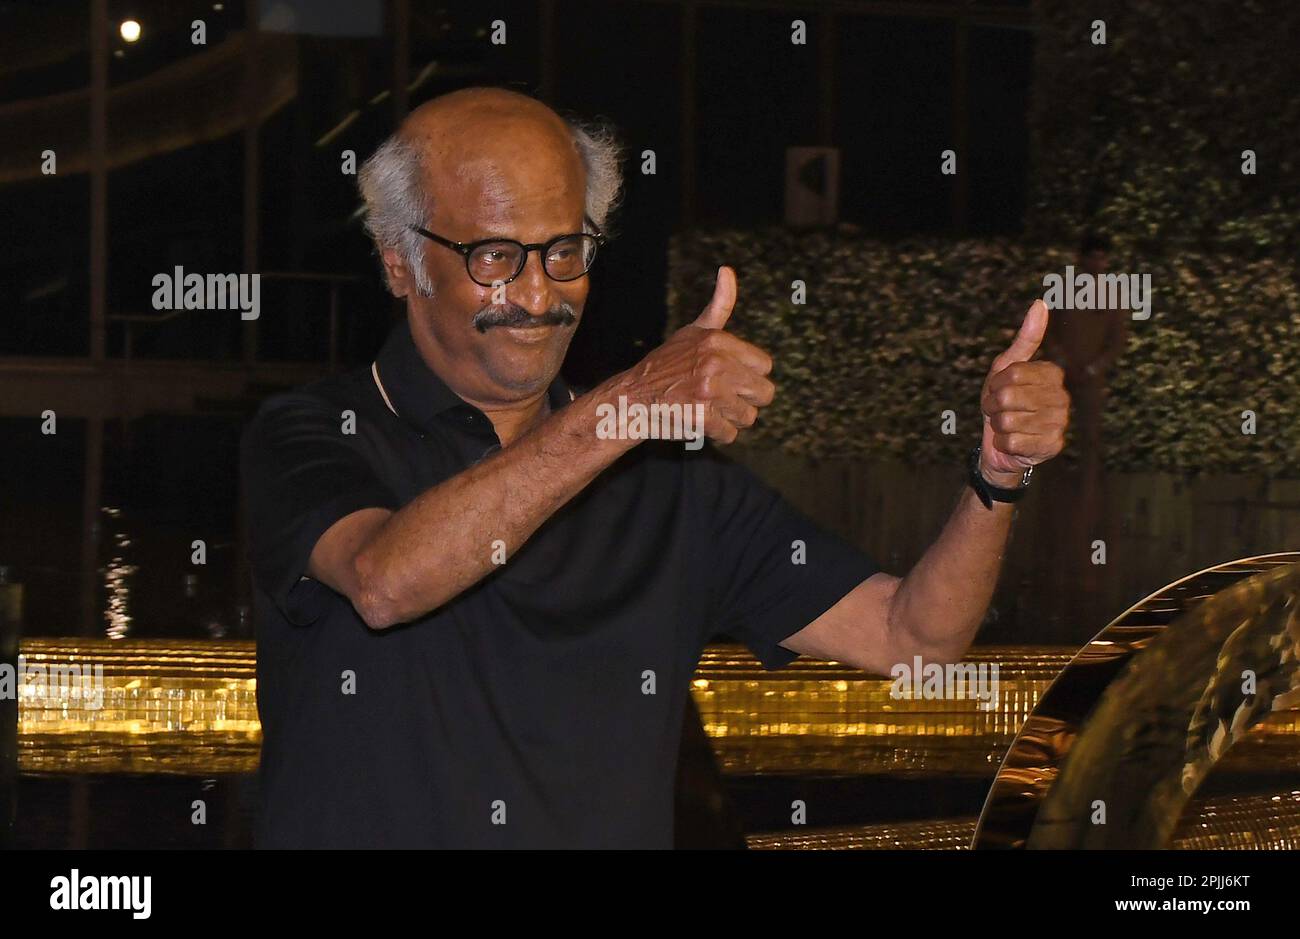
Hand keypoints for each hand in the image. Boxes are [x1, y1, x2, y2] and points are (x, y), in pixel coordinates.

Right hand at [609, 266, 774, 444]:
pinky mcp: (701, 417)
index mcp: (718, 341)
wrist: (632, 398)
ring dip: (730, 418)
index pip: (764, 366)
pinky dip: (717, 434)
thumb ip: (719, 305)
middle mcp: (715, 363)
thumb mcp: (693, 331)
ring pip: (748, 416)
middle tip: (719, 397)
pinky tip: (698, 421)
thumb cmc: (667, 365)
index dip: (748, 376)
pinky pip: (730, 434)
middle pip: (764, 393)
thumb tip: (728, 270)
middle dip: (744, 400)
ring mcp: (708, 391)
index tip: (727, 377)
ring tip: (707, 408)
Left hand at [978, 299, 1069, 483]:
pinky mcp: (1052, 446)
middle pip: (1007, 396)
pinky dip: (1004, 443)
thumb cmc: (1002, 402)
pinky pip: (1012, 442)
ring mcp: (1059, 423)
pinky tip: (1013, 443)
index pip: (1011, 373)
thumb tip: (1041, 303)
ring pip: (1008, 420)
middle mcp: (1062, 397)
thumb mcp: (1006, 368)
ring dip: (998, 425)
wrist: (1001, 444)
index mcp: (1052, 374)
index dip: (995, 384)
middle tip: (999, 410)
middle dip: (992, 405)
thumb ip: (1025, 338)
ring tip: (1007, 426)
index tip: (998, 390)